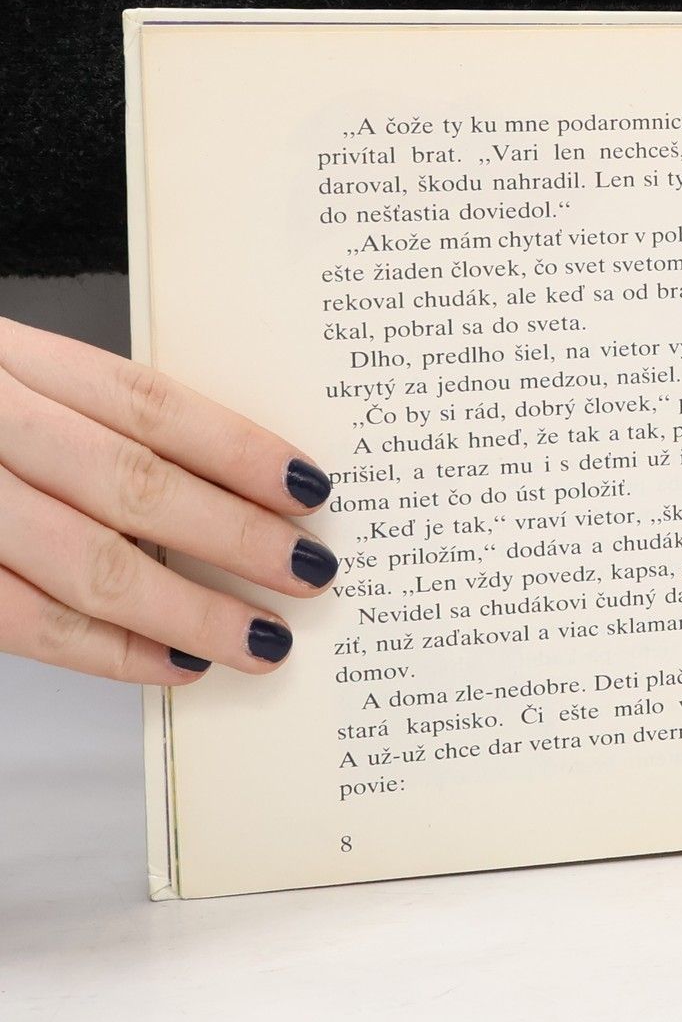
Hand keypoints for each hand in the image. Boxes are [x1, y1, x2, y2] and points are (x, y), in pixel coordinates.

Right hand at [0, 317, 336, 682]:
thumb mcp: (8, 379)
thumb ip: (89, 418)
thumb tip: (230, 484)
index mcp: (5, 357)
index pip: (144, 400)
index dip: (236, 448)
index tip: (310, 487)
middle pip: (128, 483)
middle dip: (232, 535)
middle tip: (310, 571)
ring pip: (84, 562)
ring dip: (187, 609)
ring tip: (261, 638)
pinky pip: (20, 620)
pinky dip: (108, 650)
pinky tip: (174, 664)